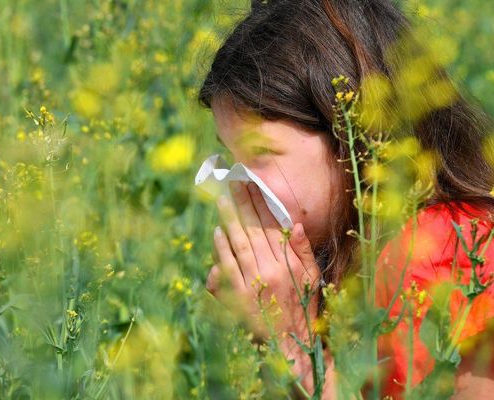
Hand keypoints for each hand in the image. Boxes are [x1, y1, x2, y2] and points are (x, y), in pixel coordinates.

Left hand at [205, 181, 322, 343]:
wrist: (290, 344)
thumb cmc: (303, 309)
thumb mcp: (312, 279)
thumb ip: (303, 251)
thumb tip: (295, 223)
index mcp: (290, 264)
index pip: (273, 226)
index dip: (262, 204)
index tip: (253, 185)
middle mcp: (272, 270)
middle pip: (254, 230)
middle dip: (243, 204)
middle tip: (233, 183)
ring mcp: (253, 282)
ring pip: (239, 243)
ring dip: (229, 220)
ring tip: (222, 200)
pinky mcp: (238, 295)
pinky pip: (227, 266)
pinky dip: (221, 248)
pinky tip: (217, 232)